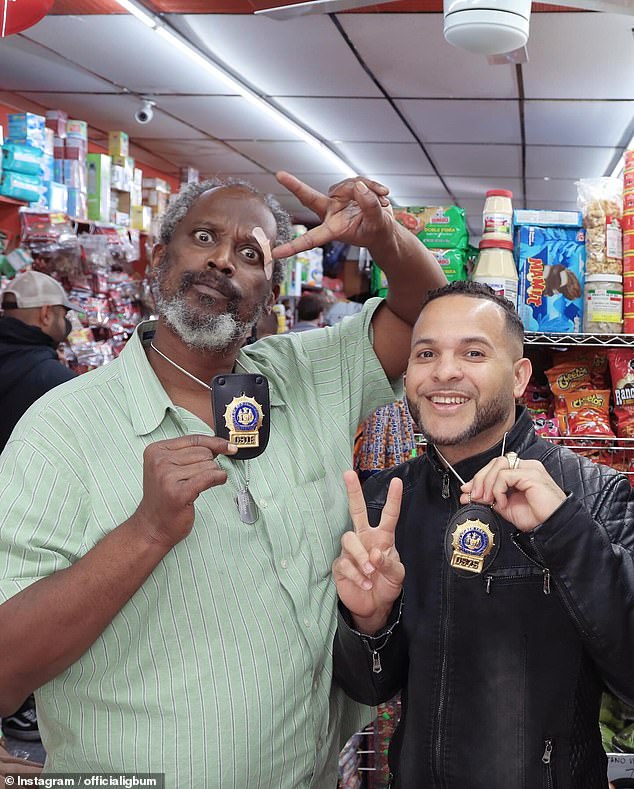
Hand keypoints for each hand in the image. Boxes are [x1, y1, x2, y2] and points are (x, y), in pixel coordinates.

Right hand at [134, 435, 236, 547]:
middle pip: (203, 452)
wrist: (152, 527)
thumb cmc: (165, 497)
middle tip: (196, 479)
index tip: (229, 446)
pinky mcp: (179, 493)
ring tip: (196, 486)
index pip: (193, 439)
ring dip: (211, 475)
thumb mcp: (170, 468)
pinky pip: (210, 477)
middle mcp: (159, 461)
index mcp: (155, 450)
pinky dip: (219, 478)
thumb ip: (191, 453)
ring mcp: (167, 477)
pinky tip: (218, 482)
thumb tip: (221, 445)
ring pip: (208, 465)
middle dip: (208, 464)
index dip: (214, 442)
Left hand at [271, 171, 393, 257]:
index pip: (310, 239)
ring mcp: (337, 200)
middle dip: (295, 186)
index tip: (276, 253)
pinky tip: (382, 193)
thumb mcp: (378, 224)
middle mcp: (331, 214)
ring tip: (382, 200)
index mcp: (333, 230)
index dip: (293, 246)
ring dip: (368, 189)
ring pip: (348, 185)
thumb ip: (369, 206)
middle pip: (311, 197)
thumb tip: (359, 187)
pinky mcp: (346, 190)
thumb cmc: (378, 232)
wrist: (384, 228)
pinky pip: (357, 181)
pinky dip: (372, 185)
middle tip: (280, 175)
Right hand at [333, 470, 403, 633]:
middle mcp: (365, 538)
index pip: (388, 515)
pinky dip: (356, 574)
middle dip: (353, 492)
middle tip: (348, 474)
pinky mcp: (340, 566)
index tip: (396, 482)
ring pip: (348, 538)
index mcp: (382, 537)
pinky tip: (365, 583)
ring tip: (370, 570)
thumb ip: (389, 562)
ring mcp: (351, 551)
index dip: (393, 499)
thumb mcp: (397, 574)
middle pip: (356, 510)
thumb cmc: (387, 584)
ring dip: (360, 555)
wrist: (374, 607)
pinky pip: (344, 563)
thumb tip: (375, 553)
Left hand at [459, 456, 566, 532]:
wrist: (554, 526)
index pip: (496, 466)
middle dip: (479, 479)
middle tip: (472, 496)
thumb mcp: (507, 507)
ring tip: (486, 500)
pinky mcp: (531, 474)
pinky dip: (498, 489)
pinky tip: (501, 502)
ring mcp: (530, 469)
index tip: (467, 490)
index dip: (479, 477)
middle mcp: (526, 467)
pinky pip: (505, 476)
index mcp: (522, 472)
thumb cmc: (538, 518)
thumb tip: (471, 495)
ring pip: (498, 465)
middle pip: (495, 462)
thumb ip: (491, 498)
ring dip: (486, 483)